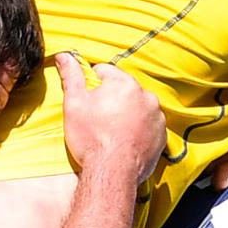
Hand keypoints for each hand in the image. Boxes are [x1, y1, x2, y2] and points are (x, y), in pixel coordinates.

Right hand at [53, 51, 160, 191]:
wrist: (113, 173)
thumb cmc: (91, 138)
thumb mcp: (74, 104)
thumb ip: (72, 76)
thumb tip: (64, 55)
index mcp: (124, 83)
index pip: (104, 71)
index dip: (92, 85)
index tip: (87, 102)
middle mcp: (145, 96)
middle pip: (123, 89)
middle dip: (111, 100)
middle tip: (98, 120)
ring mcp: (156, 117)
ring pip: (137, 107)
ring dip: (127, 114)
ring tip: (112, 133)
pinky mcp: (162, 135)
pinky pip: (148, 126)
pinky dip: (138, 130)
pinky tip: (125, 141)